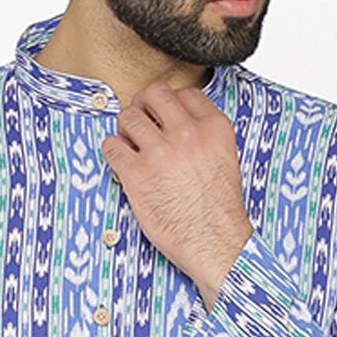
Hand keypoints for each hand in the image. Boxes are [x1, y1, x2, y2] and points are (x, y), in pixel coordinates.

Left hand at [101, 79, 253, 310]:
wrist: (215, 243)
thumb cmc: (219, 210)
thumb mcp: (225, 159)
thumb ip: (204, 135)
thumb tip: (177, 123)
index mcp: (214, 128)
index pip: (183, 93)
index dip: (168, 103)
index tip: (162, 114)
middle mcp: (188, 134)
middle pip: (153, 94)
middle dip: (143, 106)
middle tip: (140, 121)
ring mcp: (161, 152)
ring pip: (128, 117)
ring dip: (125, 130)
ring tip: (131, 147)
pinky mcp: (137, 174)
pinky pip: (112, 146)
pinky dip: (112, 152)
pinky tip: (122, 164)